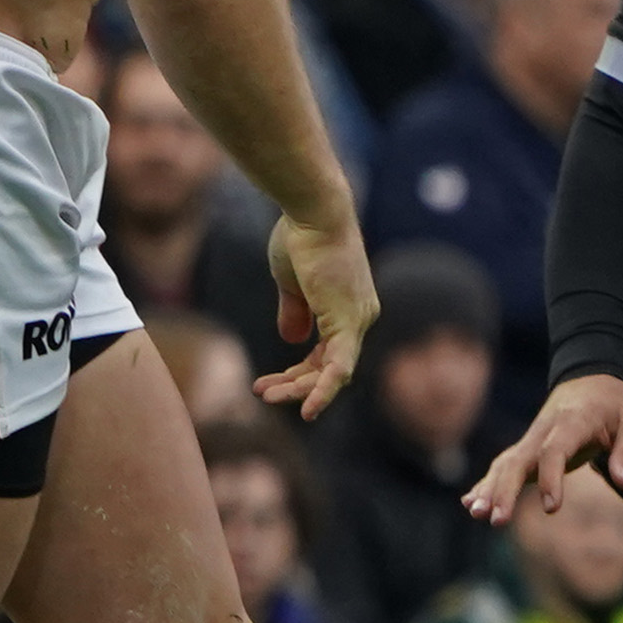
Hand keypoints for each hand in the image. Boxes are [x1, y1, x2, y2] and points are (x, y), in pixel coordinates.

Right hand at [255, 211, 377, 420]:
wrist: (313, 212)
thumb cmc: (301, 236)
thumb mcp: (291, 281)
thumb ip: (295, 311)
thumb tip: (292, 340)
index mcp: (349, 307)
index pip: (325, 354)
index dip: (296, 372)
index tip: (265, 381)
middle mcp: (361, 316)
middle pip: (329, 367)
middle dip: (294, 384)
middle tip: (262, 392)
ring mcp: (358, 321)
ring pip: (332, 372)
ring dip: (300, 389)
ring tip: (267, 396)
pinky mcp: (349, 323)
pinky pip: (339, 368)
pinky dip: (323, 391)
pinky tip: (307, 410)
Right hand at [466, 372, 622, 525]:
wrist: (593, 379)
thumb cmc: (618, 406)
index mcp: (573, 423)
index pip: (554, 451)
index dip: (550, 478)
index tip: (551, 508)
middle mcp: (544, 430)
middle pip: (517, 460)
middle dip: (504, 490)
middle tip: (496, 519)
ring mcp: (531, 438)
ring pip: (505, 463)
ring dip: (490, 489)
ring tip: (476, 514)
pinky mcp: (528, 448)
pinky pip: (504, 466)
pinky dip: (487, 483)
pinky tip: (471, 502)